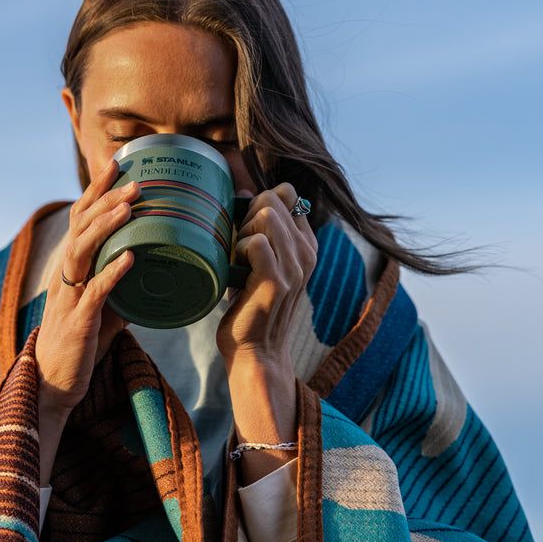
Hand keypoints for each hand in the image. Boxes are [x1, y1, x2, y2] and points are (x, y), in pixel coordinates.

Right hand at [34, 160, 138, 481]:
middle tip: (136, 181)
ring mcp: (68, 296)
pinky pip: (94, 292)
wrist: (54, 384)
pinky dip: (112, 273)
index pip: (80, 218)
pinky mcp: (77, 321)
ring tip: (130, 208)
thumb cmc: (80, 340)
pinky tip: (131, 257)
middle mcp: (64, 274)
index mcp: (70, 265)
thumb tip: (155, 264)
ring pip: (82, 251)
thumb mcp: (104, 304)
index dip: (97, 190)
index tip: (118, 164)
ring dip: (106, 227)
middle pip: (80, 226)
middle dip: (106, 200)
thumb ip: (122, 282)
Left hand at [217, 183, 317, 365]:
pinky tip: (237, 270)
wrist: (255, 350)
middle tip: (240, 246)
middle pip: (273, 198)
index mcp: (306, 243)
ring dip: (242, 232)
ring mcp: (294, 266)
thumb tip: (243, 191)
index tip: (248, 228)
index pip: (289, 193)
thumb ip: (258, 226)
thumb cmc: (250, 301)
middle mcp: (306, 252)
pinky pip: (256, 242)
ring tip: (239, 259)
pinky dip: (238, 250)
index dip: (260, 202)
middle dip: (247, 214)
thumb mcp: (259, 258)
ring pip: (266, 215)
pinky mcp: (276, 281)